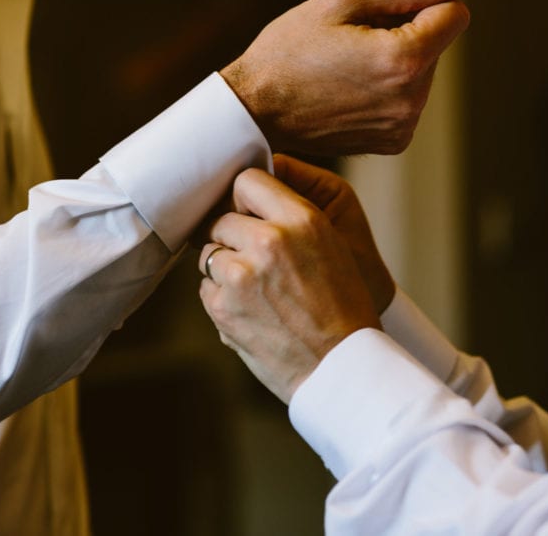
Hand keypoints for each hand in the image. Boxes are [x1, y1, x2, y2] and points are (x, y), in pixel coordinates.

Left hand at [198, 168, 380, 403]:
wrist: (341, 367)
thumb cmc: (341, 306)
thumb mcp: (330, 245)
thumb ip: (289, 218)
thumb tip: (241, 200)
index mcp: (301, 220)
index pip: (247, 180)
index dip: (243, 199)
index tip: (247, 213)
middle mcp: (268, 241)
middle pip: (221, 219)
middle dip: (232, 238)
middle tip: (254, 262)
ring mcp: (240, 275)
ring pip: (209, 253)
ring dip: (225, 268)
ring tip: (258, 291)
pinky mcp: (221, 306)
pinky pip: (206, 286)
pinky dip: (221, 297)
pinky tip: (252, 311)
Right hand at [221, 0, 469, 155]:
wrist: (254, 111)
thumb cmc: (288, 52)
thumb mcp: (338, 1)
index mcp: (405, 58)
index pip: (455, 14)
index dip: (421, 4)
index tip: (379, 14)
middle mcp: (412, 99)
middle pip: (436, 45)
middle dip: (405, 34)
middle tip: (349, 43)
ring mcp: (402, 126)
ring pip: (421, 74)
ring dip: (394, 63)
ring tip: (344, 68)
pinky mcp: (391, 142)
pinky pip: (406, 102)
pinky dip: (385, 92)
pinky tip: (347, 91)